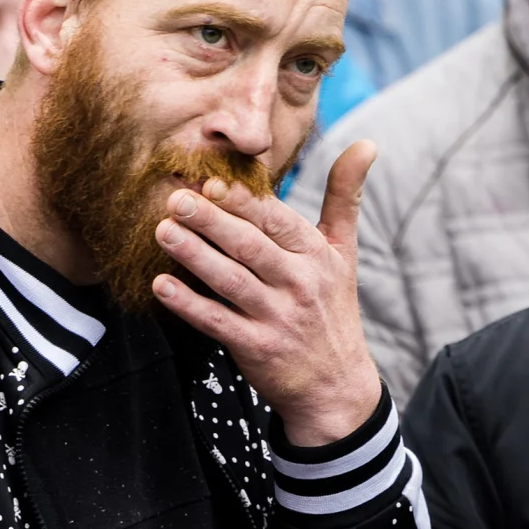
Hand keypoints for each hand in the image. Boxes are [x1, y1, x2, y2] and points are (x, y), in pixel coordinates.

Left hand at [154, 144, 382, 448]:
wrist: (337, 385)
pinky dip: (189, 304)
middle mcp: (299, 284)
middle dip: (211, 221)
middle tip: (175, 199)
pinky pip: (217, 322)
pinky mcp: (257, 348)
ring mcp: (278, 318)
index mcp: (316, 255)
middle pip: (250, 246)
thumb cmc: (332, 307)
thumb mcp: (344, 251)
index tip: (211, 181)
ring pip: (231, 281)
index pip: (277, 221)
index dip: (243, 201)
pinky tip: (162, 286)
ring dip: (195, 256)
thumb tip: (366, 143)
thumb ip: (344, 196)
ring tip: (163, 232)